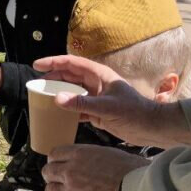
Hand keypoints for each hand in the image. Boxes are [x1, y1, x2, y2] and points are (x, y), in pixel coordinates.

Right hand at [32, 55, 190, 147]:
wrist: (153, 128)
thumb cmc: (135, 113)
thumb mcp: (107, 108)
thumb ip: (82, 103)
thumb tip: (56, 98)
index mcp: (99, 75)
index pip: (72, 63)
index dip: (53, 62)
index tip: (37, 65)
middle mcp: (96, 83)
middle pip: (69, 76)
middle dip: (53, 77)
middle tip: (36, 84)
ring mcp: (96, 97)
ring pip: (72, 91)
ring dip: (58, 93)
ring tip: (42, 97)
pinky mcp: (97, 111)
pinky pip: (77, 107)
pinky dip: (66, 110)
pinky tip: (57, 114)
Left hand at [41, 145, 148, 190]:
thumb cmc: (135, 175)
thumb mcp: (113, 155)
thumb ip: (94, 158)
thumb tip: (92, 161)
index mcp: (79, 155)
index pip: (54, 154)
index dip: (56, 161)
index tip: (60, 165)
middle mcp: (70, 173)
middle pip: (48, 172)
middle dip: (53, 176)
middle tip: (62, 181)